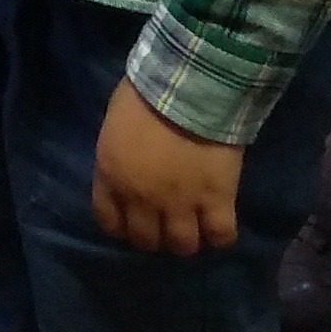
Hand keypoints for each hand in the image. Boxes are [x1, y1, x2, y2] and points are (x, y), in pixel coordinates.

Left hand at [92, 82, 243, 253]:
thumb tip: (130, 164)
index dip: (122, 227)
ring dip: (187, 240)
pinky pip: (220, 235)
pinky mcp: (216, 200)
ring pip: (182, 245)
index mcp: (111, 176)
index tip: (132, 223)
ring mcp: (180, 203)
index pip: (109, 222)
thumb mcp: (115, 125)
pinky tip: (219, 225)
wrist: (188, 86)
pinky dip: (221, 235)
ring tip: (195, 227)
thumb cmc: (145, 94)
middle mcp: (142, 198)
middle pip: (146, 241)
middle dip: (155, 237)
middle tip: (166, 225)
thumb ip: (119, 154)